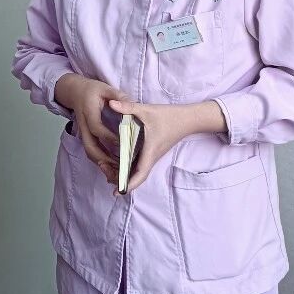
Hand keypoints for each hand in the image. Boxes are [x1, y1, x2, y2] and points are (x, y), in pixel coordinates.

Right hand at [54, 74, 126, 182]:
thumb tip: (130, 104)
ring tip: (118, 171)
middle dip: (104, 158)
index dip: (109, 137)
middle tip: (120, 166)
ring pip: (90, 152)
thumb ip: (118, 96)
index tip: (123, 143)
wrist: (74, 92)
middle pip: (90, 147)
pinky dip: (101, 161)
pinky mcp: (86, 137)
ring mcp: (83, 133)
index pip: (97, 128)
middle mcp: (84, 126)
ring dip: (103, 163)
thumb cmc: (92, 90)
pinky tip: (114, 166)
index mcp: (88, 112)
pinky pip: (91, 151)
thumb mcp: (105, 88)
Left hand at [110, 100, 226, 192]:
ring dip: (124, 175)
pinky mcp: (152, 153)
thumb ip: (128, 107)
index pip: (140, 173)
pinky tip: (117, 165)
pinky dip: (128, 168)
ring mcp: (152, 157)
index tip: (118, 191)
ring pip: (137, 172)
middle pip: (136, 177)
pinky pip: (139, 166)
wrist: (188, 119)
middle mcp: (151, 157)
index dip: (129, 184)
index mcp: (150, 151)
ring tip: (107, 171)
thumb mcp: (146, 110)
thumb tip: (110, 102)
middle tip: (105, 176)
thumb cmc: (169, 116)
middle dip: (121, 181)